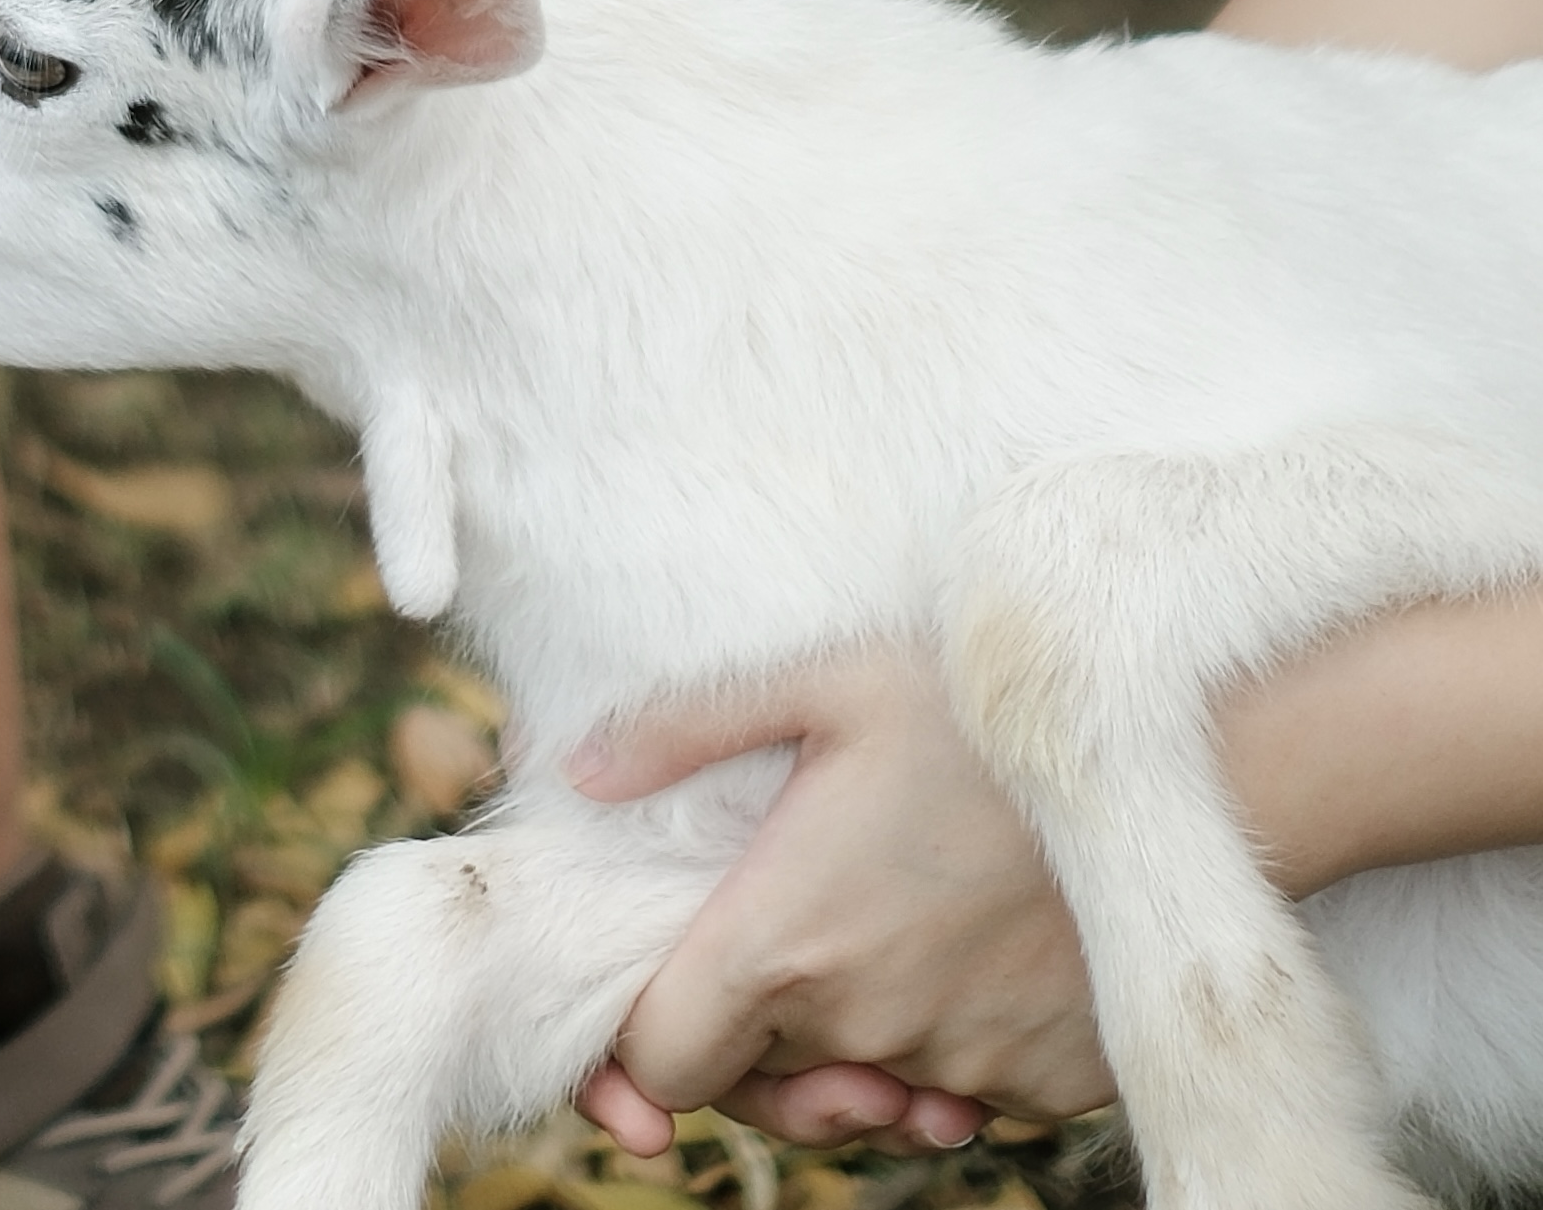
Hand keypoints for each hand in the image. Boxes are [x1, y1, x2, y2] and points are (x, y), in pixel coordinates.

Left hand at [568, 645, 1114, 1156]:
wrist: (1183, 757)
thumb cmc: (986, 699)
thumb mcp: (822, 674)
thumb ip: (685, 727)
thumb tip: (578, 771)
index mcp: (791, 941)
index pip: (668, 1061)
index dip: (649, 1034)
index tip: (669, 982)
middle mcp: (870, 1029)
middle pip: (764, 1087)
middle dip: (755, 1038)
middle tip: (788, 933)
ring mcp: (967, 1066)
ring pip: (870, 1086)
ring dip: (859, 1037)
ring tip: (890, 921)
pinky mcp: (1051, 1083)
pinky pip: (968, 1087)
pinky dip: (953, 1040)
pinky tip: (972, 943)